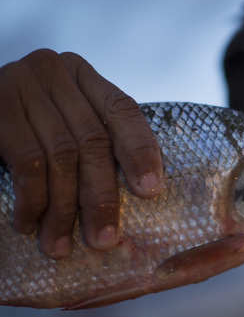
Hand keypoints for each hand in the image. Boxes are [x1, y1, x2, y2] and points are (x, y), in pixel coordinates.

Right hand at [0, 49, 162, 257]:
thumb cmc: (23, 128)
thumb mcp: (62, 124)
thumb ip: (94, 142)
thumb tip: (142, 194)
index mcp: (82, 75)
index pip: (123, 110)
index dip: (141, 151)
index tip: (151, 191)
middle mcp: (54, 71)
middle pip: (93, 141)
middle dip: (101, 197)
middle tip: (104, 239)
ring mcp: (21, 84)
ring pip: (61, 156)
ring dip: (63, 210)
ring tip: (60, 245)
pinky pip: (27, 163)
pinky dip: (33, 200)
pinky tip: (29, 224)